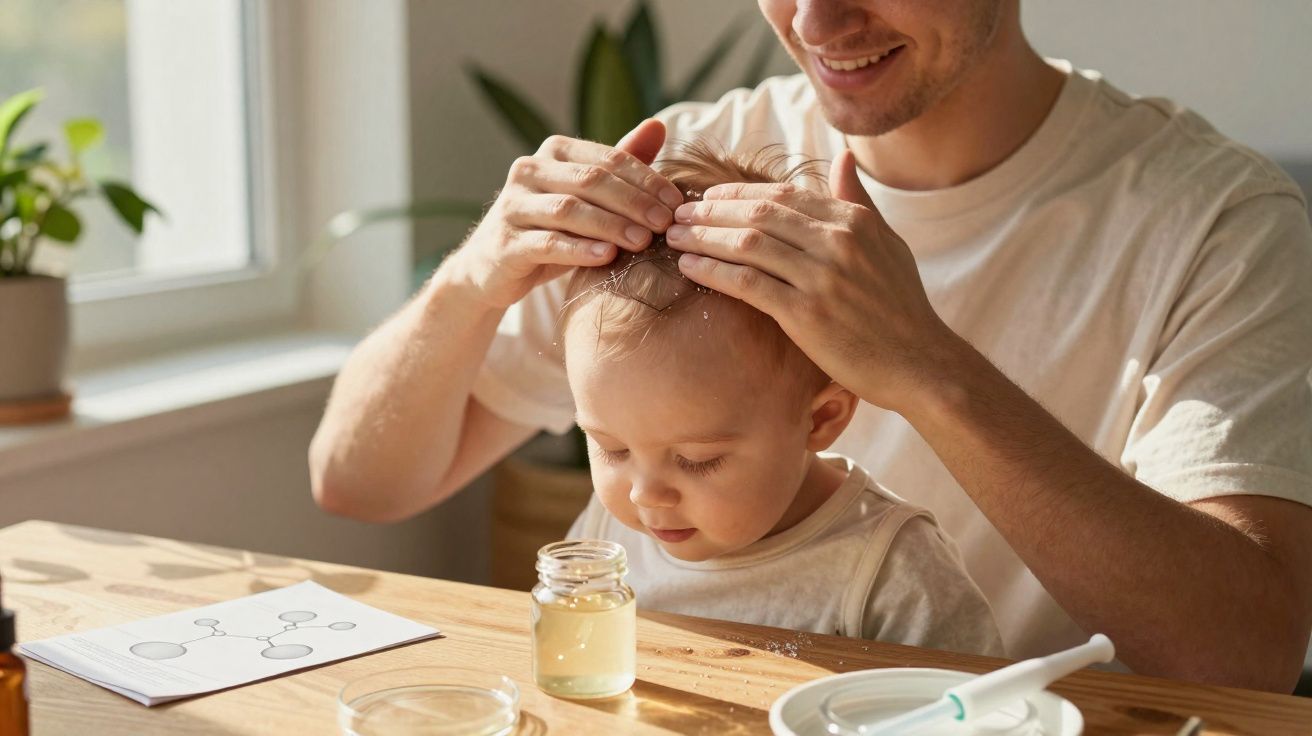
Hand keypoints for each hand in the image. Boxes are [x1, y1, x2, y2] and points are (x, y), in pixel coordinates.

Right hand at [449, 119, 684, 308]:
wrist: (493, 268)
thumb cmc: (551, 228)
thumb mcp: (588, 197)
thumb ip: (620, 164)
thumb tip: (658, 126)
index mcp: (553, 151)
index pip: (608, 159)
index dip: (646, 180)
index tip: (676, 204)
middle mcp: (529, 170)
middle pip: (591, 180)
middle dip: (634, 202)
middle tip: (666, 224)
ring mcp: (513, 205)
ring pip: (569, 210)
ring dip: (611, 225)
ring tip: (643, 241)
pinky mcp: (505, 243)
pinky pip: (547, 243)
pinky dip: (579, 249)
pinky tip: (607, 257)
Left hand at [667, 150, 956, 411]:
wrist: (921, 364)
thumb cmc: (902, 307)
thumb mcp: (888, 243)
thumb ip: (858, 200)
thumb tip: (844, 157)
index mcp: (853, 220)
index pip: (783, 193)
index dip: (739, 192)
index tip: (708, 197)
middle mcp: (837, 241)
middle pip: (759, 213)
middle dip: (711, 210)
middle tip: (677, 212)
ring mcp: (822, 277)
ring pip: (747, 243)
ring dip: (703, 237)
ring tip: (673, 236)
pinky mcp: (807, 314)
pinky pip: (747, 284)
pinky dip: (713, 271)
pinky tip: (689, 268)